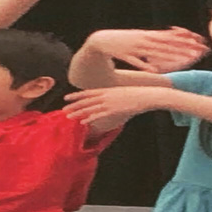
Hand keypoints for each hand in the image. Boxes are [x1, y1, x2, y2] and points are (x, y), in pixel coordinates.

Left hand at [61, 86, 180, 125]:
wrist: (148, 95)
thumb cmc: (137, 94)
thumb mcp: (122, 92)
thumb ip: (112, 96)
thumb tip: (107, 99)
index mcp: (107, 90)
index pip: (87, 92)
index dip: (76, 95)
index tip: (66, 98)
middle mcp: (106, 95)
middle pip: (86, 101)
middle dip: (73, 105)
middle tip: (62, 109)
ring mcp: (110, 102)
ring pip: (90, 108)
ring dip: (78, 113)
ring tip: (68, 116)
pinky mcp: (115, 110)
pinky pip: (99, 115)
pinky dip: (90, 118)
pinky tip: (83, 122)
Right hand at [89, 27, 211, 71]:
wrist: (100, 40)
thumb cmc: (123, 39)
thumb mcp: (141, 35)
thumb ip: (156, 36)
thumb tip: (173, 33)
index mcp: (148, 35)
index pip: (170, 36)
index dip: (185, 39)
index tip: (200, 42)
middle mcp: (143, 40)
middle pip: (166, 44)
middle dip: (183, 47)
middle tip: (199, 51)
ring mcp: (133, 47)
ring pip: (154, 53)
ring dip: (168, 56)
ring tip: (181, 61)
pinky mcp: (124, 55)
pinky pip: (135, 61)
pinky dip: (144, 65)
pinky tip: (153, 70)